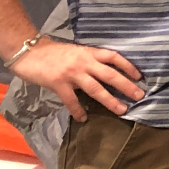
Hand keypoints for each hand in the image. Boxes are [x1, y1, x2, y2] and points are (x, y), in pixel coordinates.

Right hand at [9, 37, 143, 120]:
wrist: (28, 51)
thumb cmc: (52, 52)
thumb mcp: (75, 51)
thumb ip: (88, 60)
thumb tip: (103, 73)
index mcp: (89, 52)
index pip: (114, 57)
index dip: (128, 66)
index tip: (139, 76)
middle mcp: (84, 62)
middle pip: (110, 74)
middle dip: (126, 86)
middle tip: (139, 96)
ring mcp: (72, 73)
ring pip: (96, 89)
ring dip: (110, 100)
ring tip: (121, 110)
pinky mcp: (58, 83)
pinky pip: (72, 100)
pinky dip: (78, 110)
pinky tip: (84, 118)